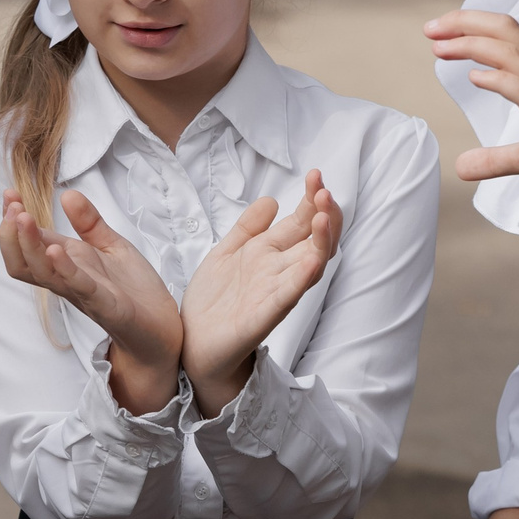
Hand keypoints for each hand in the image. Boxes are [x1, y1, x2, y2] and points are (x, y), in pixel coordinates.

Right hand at [0, 188, 183, 414]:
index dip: (13, 219)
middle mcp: (66, 279)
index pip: (27, 241)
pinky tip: (55, 249)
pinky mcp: (105, 304)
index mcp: (66, 262)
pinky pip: (78, 286)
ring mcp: (82, 293)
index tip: (9, 193)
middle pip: (22, 262)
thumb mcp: (111, 245)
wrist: (162, 325)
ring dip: (29, 246)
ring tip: (23, 219)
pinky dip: (64, 268)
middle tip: (13, 207)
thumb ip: (89, 222)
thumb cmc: (133, 289)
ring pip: (42, 274)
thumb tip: (67, 194)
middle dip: (11, 233)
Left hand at [179, 170, 342, 416]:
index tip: (315, 175)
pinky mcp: (263, 317)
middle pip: (314, 241)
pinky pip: (288, 297)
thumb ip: (249, 227)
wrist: (193, 342)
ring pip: (309, 266)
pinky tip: (312, 262)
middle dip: (324, 215)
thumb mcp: (227, 252)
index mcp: (271, 254)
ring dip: (321, 242)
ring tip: (324, 216)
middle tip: (325, 191)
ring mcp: (274, 294)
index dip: (311, 200)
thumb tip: (272, 199)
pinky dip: (301, 280)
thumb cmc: (213, 300)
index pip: (302, 223)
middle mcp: (279, 271)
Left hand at [424, 10, 518, 206]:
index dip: (474, 30)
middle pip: (508, 33)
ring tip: (441, 45)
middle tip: (430, 28)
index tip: (440, 36)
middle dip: (466, 24)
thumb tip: (461, 166)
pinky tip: (476, 78)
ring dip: (475, 45)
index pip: (509, 39)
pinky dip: (501, 80)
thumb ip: (500, 158)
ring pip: (515, 55)